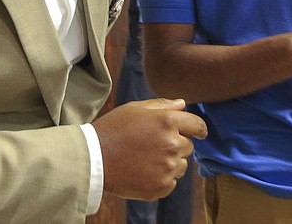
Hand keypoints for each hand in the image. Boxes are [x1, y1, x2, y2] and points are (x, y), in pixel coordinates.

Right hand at [92, 98, 206, 199]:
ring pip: (181, 165)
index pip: (198, 125)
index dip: (198, 128)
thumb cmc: (112, 129)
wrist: (93, 159)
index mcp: (167, 121)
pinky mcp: (161, 186)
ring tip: (146, 158)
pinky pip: (172, 182)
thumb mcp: (135, 109)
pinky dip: (162, 178)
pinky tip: (144, 171)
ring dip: (171, 162)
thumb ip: (162, 105)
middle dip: (177, 143)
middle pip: (188, 146)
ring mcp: (167, 167)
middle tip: (153, 144)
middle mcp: (172, 144)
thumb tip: (183, 104)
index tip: (197, 132)